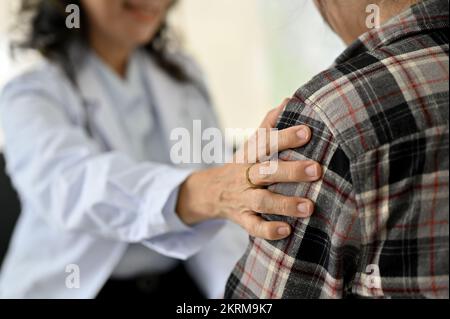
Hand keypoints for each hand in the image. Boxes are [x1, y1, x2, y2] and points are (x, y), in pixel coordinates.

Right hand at [177, 99, 321, 239]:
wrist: (210, 192)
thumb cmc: (240, 165)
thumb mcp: (250, 145)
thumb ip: (268, 124)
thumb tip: (288, 99)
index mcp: (249, 156)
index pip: (265, 143)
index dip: (285, 137)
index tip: (307, 131)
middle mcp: (245, 176)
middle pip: (265, 172)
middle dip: (290, 171)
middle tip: (316, 170)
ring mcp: (243, 199)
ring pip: (262, 201)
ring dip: (284, 204)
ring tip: (309, 206)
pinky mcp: (242, 219)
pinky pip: (253, 227)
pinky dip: (269, 230)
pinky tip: (287, 230)